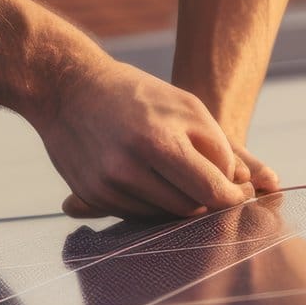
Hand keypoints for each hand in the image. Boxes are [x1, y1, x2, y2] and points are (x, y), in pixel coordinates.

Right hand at [36, 57, 251, 220]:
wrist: (67, 89)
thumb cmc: (136, 94)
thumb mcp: (185, 105)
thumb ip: (216, 146)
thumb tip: (235, 186)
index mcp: (158, 141)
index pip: (210, 189)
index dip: (231, 197)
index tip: (238, 194)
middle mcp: (129, 168)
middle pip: (189, 208)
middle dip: (206, 199)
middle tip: (212, 185)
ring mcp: (108, 185)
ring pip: (163, 215)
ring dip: (179, 201)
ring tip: (177, 175)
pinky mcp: (92, 195)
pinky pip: (136, 213)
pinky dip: (151, 202)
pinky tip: (150, 179)